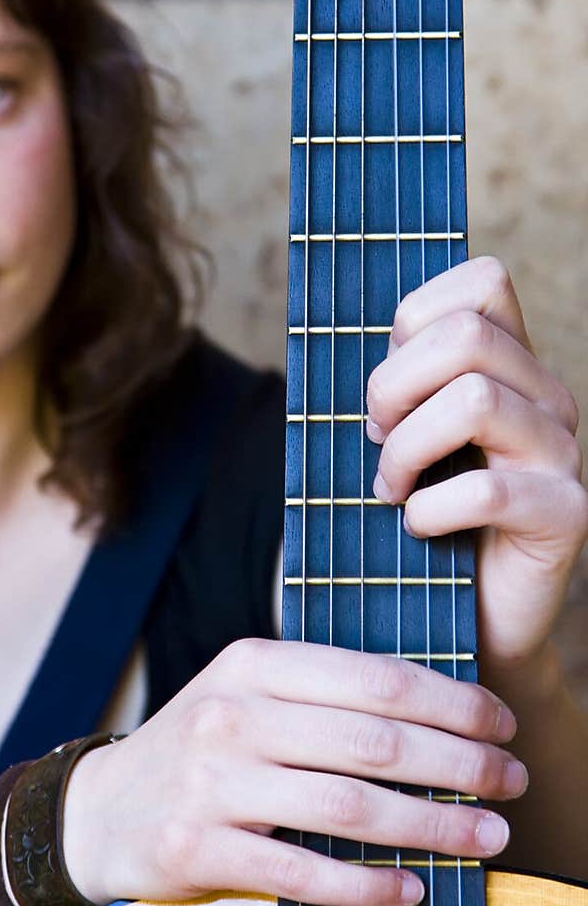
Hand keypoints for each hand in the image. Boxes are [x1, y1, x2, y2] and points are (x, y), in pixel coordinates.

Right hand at [62, 637, 526, 905]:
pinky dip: (365, 884)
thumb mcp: (249, 694)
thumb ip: (324, 694)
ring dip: (431, 826)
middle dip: (459, 764)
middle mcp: (233, 714)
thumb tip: (439, 715)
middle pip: (372, 741)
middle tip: (510, 784)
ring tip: (487, 839)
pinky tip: (411, 889)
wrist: (102, 809)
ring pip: (347, 806)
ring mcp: (212, 782)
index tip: (501, 726)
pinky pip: (301, 870)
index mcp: (254, 663)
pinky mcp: (197, 847)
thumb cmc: (202, 748)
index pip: (374, 678)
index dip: (451, 703)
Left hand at [365, 256, 587, 673]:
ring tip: (391, 487)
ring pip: (474, 400)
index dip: (415, 319)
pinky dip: (430, 509)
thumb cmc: (418, 520)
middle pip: (467, 335)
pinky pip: (487, 490)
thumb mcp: (398, 435)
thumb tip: (340, 333)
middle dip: (393, 387)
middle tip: (375, 440)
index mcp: (511, 365)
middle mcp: (548, 399)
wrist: (465, 622)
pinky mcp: (566, 516)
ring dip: (407, 449)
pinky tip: (417, 527)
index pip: (483, 283)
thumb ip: (394, 382)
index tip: (388, 384)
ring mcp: (563, 455)